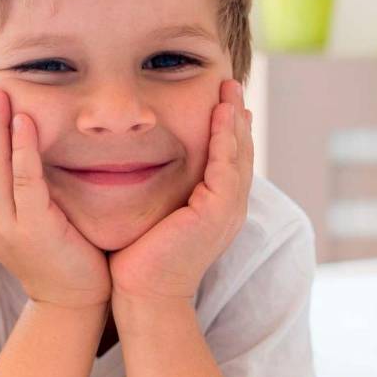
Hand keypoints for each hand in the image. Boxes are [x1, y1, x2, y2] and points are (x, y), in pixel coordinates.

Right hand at [0, 85, 110, 309]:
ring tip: (0, 94)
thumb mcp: (29, 221)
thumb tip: (18, 153)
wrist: (74, 302)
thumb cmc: (60, 257)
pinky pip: (24, 180)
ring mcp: (6, 227)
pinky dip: (22, 148)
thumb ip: (19, 192)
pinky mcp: (32, 229)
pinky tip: (25, 122)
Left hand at [108, 79, 253, 303]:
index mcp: (215, 209)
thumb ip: (157, 190)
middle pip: (240, 152)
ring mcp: (227, 210)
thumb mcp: (152, 214)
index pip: (226, 160)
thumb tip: (136, 164)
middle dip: (236, 117)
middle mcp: (228, 208)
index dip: (226, 129)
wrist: (141, 293)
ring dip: (235, 119)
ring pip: (238, 154)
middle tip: (231, 83)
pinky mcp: (217, 211)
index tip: (219, 100)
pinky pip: (226, 165)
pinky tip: (221, 113)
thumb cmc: (137, 258)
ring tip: (229, 89)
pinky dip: (225, 137)